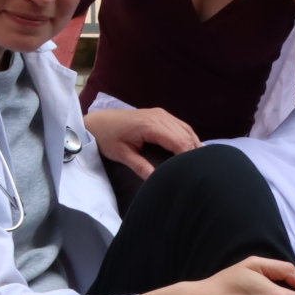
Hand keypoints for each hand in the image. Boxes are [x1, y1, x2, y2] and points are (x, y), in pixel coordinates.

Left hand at [83, 106, 200, 178]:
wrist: (98, 122)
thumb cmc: (107, 138)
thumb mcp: (121, 155)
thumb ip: (140, 167)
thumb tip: (156, 180)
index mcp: (150, 125)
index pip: (179, 141)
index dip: (187, 156)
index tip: (190, 172)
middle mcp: (160, 116)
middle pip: (186, 135)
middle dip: (193, 152)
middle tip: (197, 171)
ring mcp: (162, 114)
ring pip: (186, 129)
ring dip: (193, 144)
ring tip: (197, 162)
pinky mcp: (161, 115)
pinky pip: (181, 126)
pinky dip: (188, 138)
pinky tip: (191, 149)